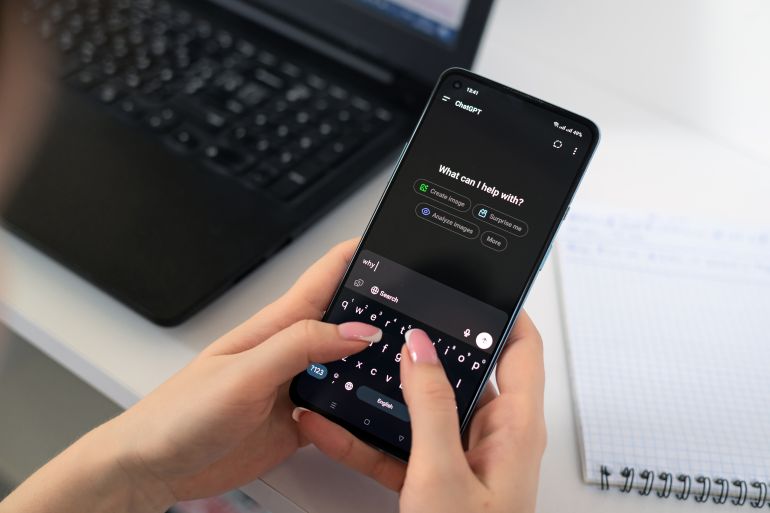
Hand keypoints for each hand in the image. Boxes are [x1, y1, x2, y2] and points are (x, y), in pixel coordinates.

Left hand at [108, 239, 379, 504]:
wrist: (156, 466)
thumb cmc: (181, 413)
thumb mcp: (245, 372)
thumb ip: (301, 347)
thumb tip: (357, 332)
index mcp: (276, 326)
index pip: (325, 277)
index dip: (358, 256)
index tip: (392, 244)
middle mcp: (290, 351)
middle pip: (346, 320)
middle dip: (381, 310)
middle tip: (416, 309)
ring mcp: (296, 386)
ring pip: (349, 366)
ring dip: (375, 363)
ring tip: (406, 362)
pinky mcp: (299, 420)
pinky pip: (341, 409)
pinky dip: (361, 409)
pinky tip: (374, 410)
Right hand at [297, 311, 545, 512]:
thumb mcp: (442, 474)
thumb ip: (430, 406)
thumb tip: (420, 350)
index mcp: (515, 426)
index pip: (522, 348)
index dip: (503, 312)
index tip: (472, 286)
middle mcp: (494, 437)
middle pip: (464, 372)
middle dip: (426, 349)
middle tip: (393, 323)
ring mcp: (462, 458)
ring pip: (423, 409)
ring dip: (386, 393)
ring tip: (352, 369)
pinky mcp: (435, 479)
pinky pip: (400, 446)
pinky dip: (368, 436)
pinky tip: (334, 425)